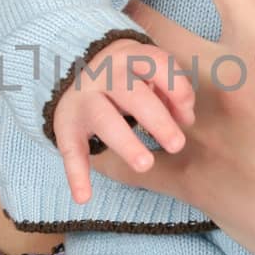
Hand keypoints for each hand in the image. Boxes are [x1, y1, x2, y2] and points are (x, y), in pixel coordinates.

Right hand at [53, 41, 194, 203]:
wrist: (69, 66)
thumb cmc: (125, 75)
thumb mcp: (145, 71)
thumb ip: (169, 90)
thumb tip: (187, 118)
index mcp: (130, 56)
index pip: (157, 65)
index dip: (177, 90)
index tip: (188, 117)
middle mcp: (104, 74)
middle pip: (133, 94)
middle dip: (157, 119)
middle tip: (177, 145)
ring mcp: (83, 99)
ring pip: (104, 119)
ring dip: (125, 143)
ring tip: (145, 165)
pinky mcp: (66, 124)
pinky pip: (71, 149)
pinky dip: (75, 174)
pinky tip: (84, 197)